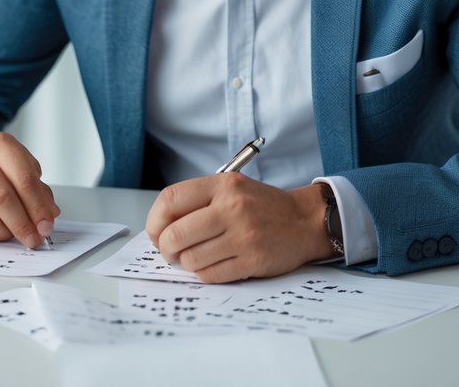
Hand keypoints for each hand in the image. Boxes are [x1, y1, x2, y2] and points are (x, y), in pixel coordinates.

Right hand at [0, 132, 60, 247]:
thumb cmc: (1, 176)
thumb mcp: (24, 177)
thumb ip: (40, 196)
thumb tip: (48, 215)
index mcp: (0, 145)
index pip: (24, 178)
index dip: (37, 207)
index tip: (45, 227)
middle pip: (0, 195)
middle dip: (20, 223)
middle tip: (31, 239)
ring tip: (7, 234)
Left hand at [145, 174, 333, 282]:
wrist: (304, 221)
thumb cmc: (260, 207)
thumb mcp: (230, 189)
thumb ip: (196, 201)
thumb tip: (158, 228)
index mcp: (222, 185)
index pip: (170, 200)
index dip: (154, 221)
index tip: (155, 232)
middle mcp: (232, 208)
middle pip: (175, 234)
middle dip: (165, 248)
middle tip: (170, 251)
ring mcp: (243, 235)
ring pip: (191, 258)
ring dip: (186, 262)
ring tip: (196, 256)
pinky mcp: (253, 260)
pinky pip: (210, 274)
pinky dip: (205, 273)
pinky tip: (214, 264)